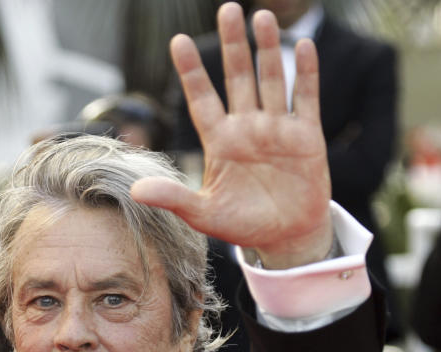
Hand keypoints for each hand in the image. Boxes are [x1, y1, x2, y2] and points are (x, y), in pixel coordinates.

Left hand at [131, 3, 331, 268]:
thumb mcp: (203, 214)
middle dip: (233, 45)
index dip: (192, 71)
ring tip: (263, 16)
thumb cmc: (242, 226)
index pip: (201, 98)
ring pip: (271, 80)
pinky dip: (305, 73)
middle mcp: (247, 128)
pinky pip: (305, 99)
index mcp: (220, 141)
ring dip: (268, 50)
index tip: (179, 41)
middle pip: (237, 78)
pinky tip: (302, 46)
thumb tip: (134, 192)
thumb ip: (173, 197)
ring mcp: (277, 128)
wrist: (286, 238)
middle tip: (228, 9)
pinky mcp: (306, 136)